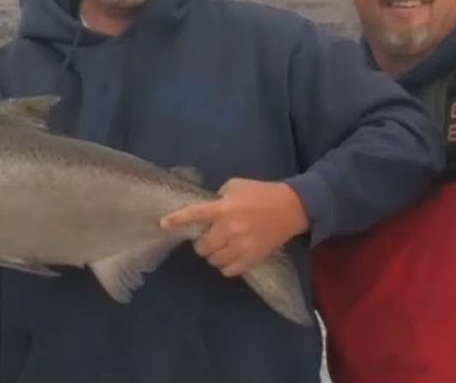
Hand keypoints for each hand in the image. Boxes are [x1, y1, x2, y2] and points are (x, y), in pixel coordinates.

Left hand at [159, 178, 307, 277]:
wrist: (291, 208)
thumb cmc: (261, 193)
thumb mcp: (236, 185)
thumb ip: (219, 197)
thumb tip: (208, 210)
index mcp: (224, 208)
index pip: (195, 214)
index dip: (177, 220)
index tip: (163, 224)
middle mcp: (229, 229)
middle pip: (202, 246)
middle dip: (202, 242)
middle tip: (209, 237)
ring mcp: (241, 246)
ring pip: (213, 260)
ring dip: (213, 255)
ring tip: (221, 247)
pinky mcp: (252, 258)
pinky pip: (228, 270)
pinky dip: (225, 266)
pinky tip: (230, 257)